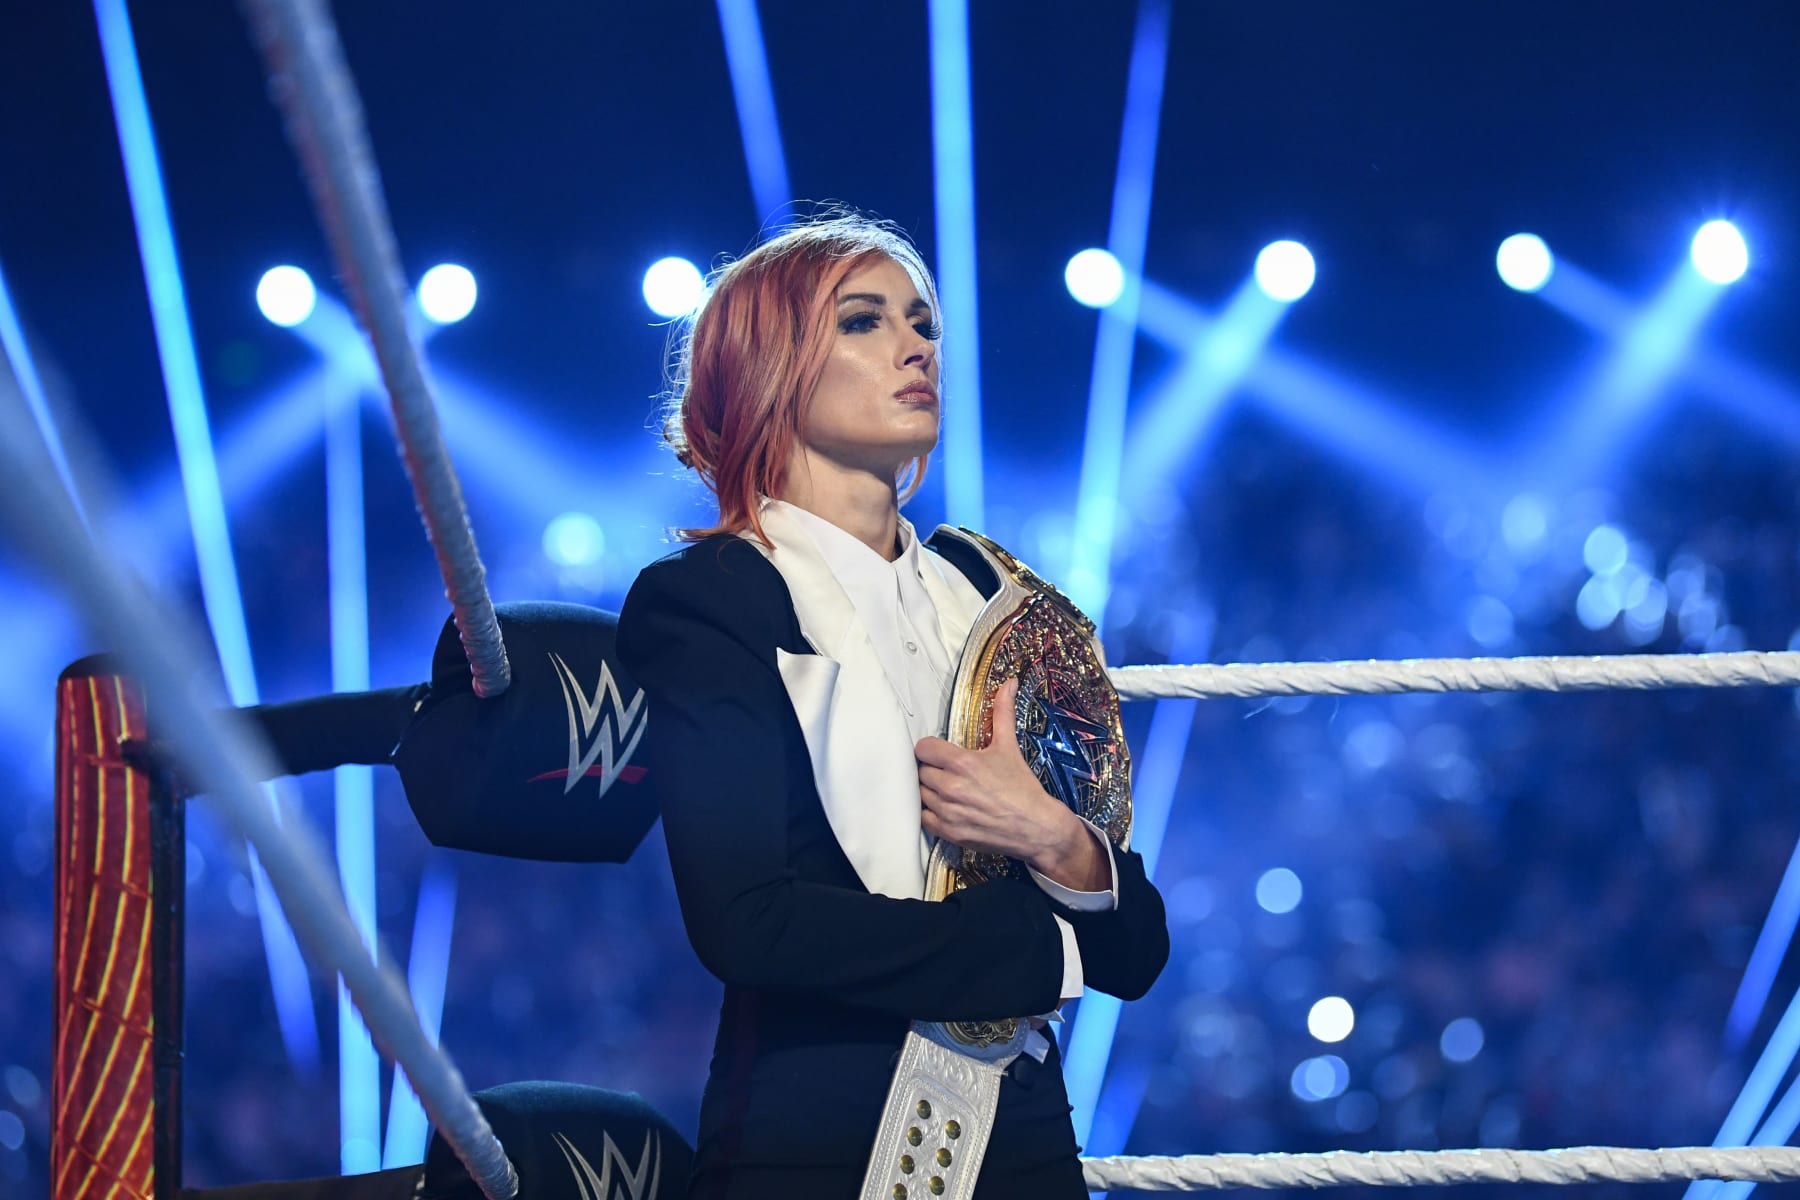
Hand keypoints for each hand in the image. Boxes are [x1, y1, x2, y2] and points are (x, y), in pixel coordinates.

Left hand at [915, 678, 1106, 889]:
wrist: (1036, 827)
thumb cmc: (1022, 787)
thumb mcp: (1009, 747)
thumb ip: (1003, 713)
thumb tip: (1009, 683)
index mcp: (964, 763)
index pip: (923, 748)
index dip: (930, 749)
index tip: (939, 753)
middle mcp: (952, 787)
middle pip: (919, 771)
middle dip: (930, 769)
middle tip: (944, 771)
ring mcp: (949, 812)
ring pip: (919, 794)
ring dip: (928, 790)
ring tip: (944, 789)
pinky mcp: (949, 832)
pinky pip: (923, 818)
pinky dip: (929, 813)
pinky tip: (943, 807)